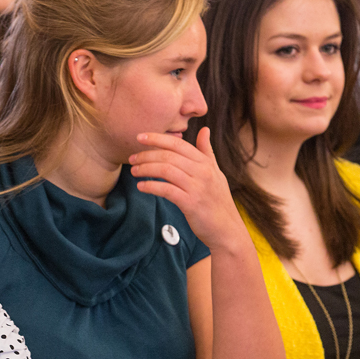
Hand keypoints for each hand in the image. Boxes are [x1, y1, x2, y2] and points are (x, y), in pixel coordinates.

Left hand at [129, 128, 243, 250]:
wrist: (227, 229)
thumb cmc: (218, 201)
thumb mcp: (215, 172)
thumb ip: (206, 151)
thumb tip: (205, 129)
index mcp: (205, 163)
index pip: (178, 144)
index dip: (157, 138)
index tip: (140, 137)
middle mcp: (202, 172)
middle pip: (169, 156)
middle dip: (146, 155)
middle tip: (132, 158)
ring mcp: (197, 188)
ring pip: (166, 170)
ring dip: (146, 169)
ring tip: (134, 171)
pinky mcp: (191, 204)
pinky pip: (166, 190)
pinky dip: (151, 186)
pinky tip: (141, 186)